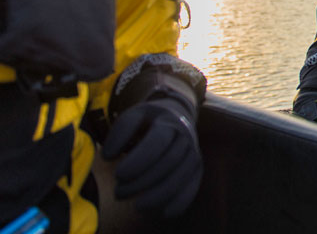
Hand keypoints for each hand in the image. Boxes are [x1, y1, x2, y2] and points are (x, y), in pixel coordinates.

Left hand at [101, 97, 201, 216]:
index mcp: (168, 122)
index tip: (118, 174)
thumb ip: (119, 132)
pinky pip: (192, 186)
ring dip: (158, 195)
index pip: (157, 142)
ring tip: (136, 206)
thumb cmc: (149, 119)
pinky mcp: (196, 168)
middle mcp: (185, 137)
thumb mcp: (133, 115)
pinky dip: (181, 201)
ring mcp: (193, 153)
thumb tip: (109, 156)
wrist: (178, 114)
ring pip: (180, 177)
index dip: (139, 160)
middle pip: (168, 163)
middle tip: (118, 193)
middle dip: (142, 182)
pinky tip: (165, 213)